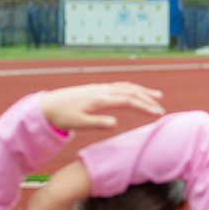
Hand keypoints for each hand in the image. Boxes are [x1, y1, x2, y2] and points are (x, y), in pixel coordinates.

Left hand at [41, 83, 163, 129]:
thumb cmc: (62, 116)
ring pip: (127, 86)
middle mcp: (103, 91)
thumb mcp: (78, 123)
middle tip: (161, 109)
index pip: (128, 100)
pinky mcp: (98, 89)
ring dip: (143, 91)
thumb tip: (115, 123)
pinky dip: (132, 88)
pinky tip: (137, 92)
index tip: (157, 113)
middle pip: (131, 92)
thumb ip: (97, 123)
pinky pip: (120, 86)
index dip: (145, 106)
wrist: (47, 105)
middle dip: (148, 99)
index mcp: (100, 99)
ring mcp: (101, 88)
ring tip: (157, 96)